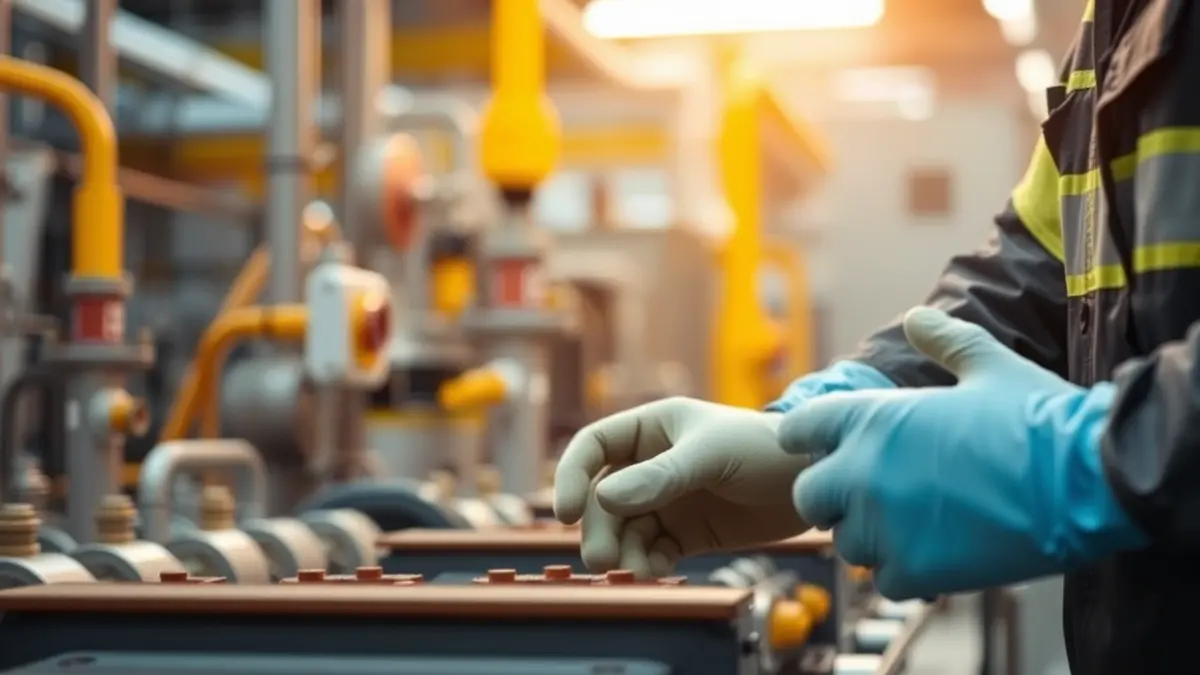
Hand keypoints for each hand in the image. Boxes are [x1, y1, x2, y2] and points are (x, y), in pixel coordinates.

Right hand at [554, 398, 809, 576]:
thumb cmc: (765, 448)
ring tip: (637, 570)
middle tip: (604, 560)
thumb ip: (659, 477)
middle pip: (600, 498)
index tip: (563, 513)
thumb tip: (604, 497)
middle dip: (599, 529)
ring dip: (621, 552)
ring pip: (622, 529)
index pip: (592, 448)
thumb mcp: (710, 456)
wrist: (813, 482)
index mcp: (650, 428)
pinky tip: (657, 571)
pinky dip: (646, 564)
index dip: (571, 477)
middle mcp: (650, 464)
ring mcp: (666, 499)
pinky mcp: (685, 532)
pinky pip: (650, 551)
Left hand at [779, 307, 1146, 598]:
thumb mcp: (988, 365)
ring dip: (869, 535)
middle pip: (809, 496)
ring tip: (910, 524)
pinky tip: (934, 552)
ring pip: (845, 542)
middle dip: (832, 495)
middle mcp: (864, 472)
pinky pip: (883, 578)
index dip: (809, 437)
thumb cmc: (1038, 417)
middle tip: (868, 494)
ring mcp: (885, 526)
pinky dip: (904, 570)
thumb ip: (944, 342)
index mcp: (871, 418)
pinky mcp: (915, 569)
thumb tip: (918, 318)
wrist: (1089, 478)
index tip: (820, 445)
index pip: (800, 428)